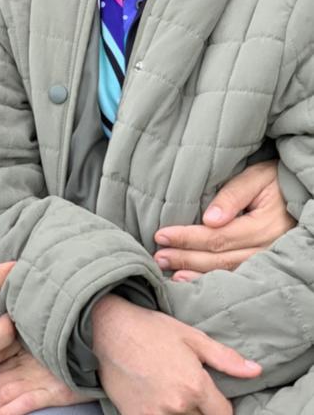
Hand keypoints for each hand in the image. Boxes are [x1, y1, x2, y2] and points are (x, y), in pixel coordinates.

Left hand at [0, 348, 88, 414]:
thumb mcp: (48, 342)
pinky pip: (23, 404)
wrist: (100, 343)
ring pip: (4, 394)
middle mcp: (29, 364)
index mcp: (26, 351)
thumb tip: (22, 352)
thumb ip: (33, 348)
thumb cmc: (76, 343)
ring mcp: (38, 377)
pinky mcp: (51, 391)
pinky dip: (6, 412)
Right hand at [91, 295, 261, 414]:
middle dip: (200, 410)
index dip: (221, 407)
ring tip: (171, 394)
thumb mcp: (191, 336)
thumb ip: (225, 358)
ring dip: (181, 413)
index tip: (212, 398)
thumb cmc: (151, 328)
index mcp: (195, 386)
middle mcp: (178, 406)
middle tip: (187, 391)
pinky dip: (160, 414)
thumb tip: (256, 371)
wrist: (106, 329)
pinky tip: (154, 399)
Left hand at [153, 161, 294, 280]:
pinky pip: (237, 277)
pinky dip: (212, 280)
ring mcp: (268, 260)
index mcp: (264, 226)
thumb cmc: (275, 180)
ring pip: (227, 272)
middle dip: (185, 257)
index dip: (187, 238)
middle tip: (158, 256)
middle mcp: (268, 248)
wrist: (299, 192)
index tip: (161, 235)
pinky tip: (192, 280)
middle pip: (219, 258)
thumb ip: (233, 195)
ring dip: (195, 273)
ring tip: (170, 270)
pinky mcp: (266, 265)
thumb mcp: (256, 177)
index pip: (218, 237)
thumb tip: (209, 219)